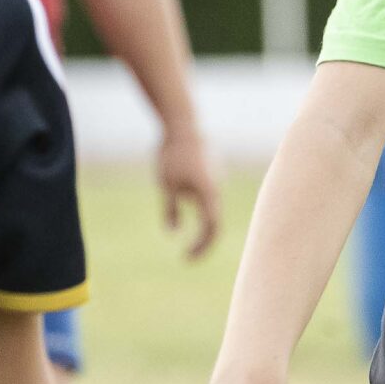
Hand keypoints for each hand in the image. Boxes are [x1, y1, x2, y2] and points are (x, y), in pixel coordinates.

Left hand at [156, 127, 220, 259]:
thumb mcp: (167, 185)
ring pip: (213, 210)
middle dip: (203, 242)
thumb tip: (172, 232)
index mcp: (209, 194)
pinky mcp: (212, 174)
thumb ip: (171, 210)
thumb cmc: (172, 154)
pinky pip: (210, 198)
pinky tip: (185, 208)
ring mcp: (217, 180)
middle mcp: (217, 189)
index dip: (202, 246)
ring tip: (187, 238)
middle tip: (187, 256)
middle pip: (215, 223)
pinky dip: (201, 212)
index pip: (211, 228)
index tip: (186, 258)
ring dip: (202, 227)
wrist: (181, 125)